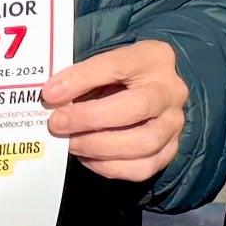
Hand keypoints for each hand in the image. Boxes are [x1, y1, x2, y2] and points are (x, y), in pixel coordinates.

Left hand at [44, 39, 186, 186]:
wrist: (148, 95)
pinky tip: (88, 157)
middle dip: (91, 118)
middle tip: (57, 123)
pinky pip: (142, 168)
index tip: (50, 93)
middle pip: (137, 107)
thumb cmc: (118, 78)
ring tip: (71, 143)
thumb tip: (52, 98)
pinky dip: (109, 166)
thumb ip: (81, 78)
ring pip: (144, 142)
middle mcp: (171, 90)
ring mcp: (175, 123)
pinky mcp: (170, 151)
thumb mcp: (102, 66)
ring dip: (99, 147)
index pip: (118, 66)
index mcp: (154, 57)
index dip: (82, 79)